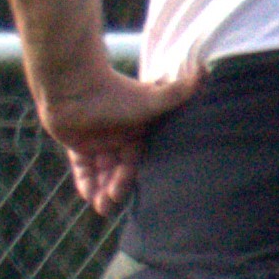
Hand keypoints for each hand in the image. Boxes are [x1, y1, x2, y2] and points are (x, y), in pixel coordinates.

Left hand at [32, 60, 197, 214]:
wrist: (73, 83)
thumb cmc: (114, 93)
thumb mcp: (152, 99)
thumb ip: (178, 91)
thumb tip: (206, 70)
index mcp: (137, 131)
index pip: (135, 161)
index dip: (127, 178)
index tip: (119, 193)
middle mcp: (119, 137)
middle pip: (119, 170)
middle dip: (114, 188)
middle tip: (107, 207)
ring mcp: (97, 140)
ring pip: (101, 171)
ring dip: (100, 190)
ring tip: (99, 208)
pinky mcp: (76, 142)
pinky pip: (83, 166)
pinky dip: (85, 181)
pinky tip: (86, 196)